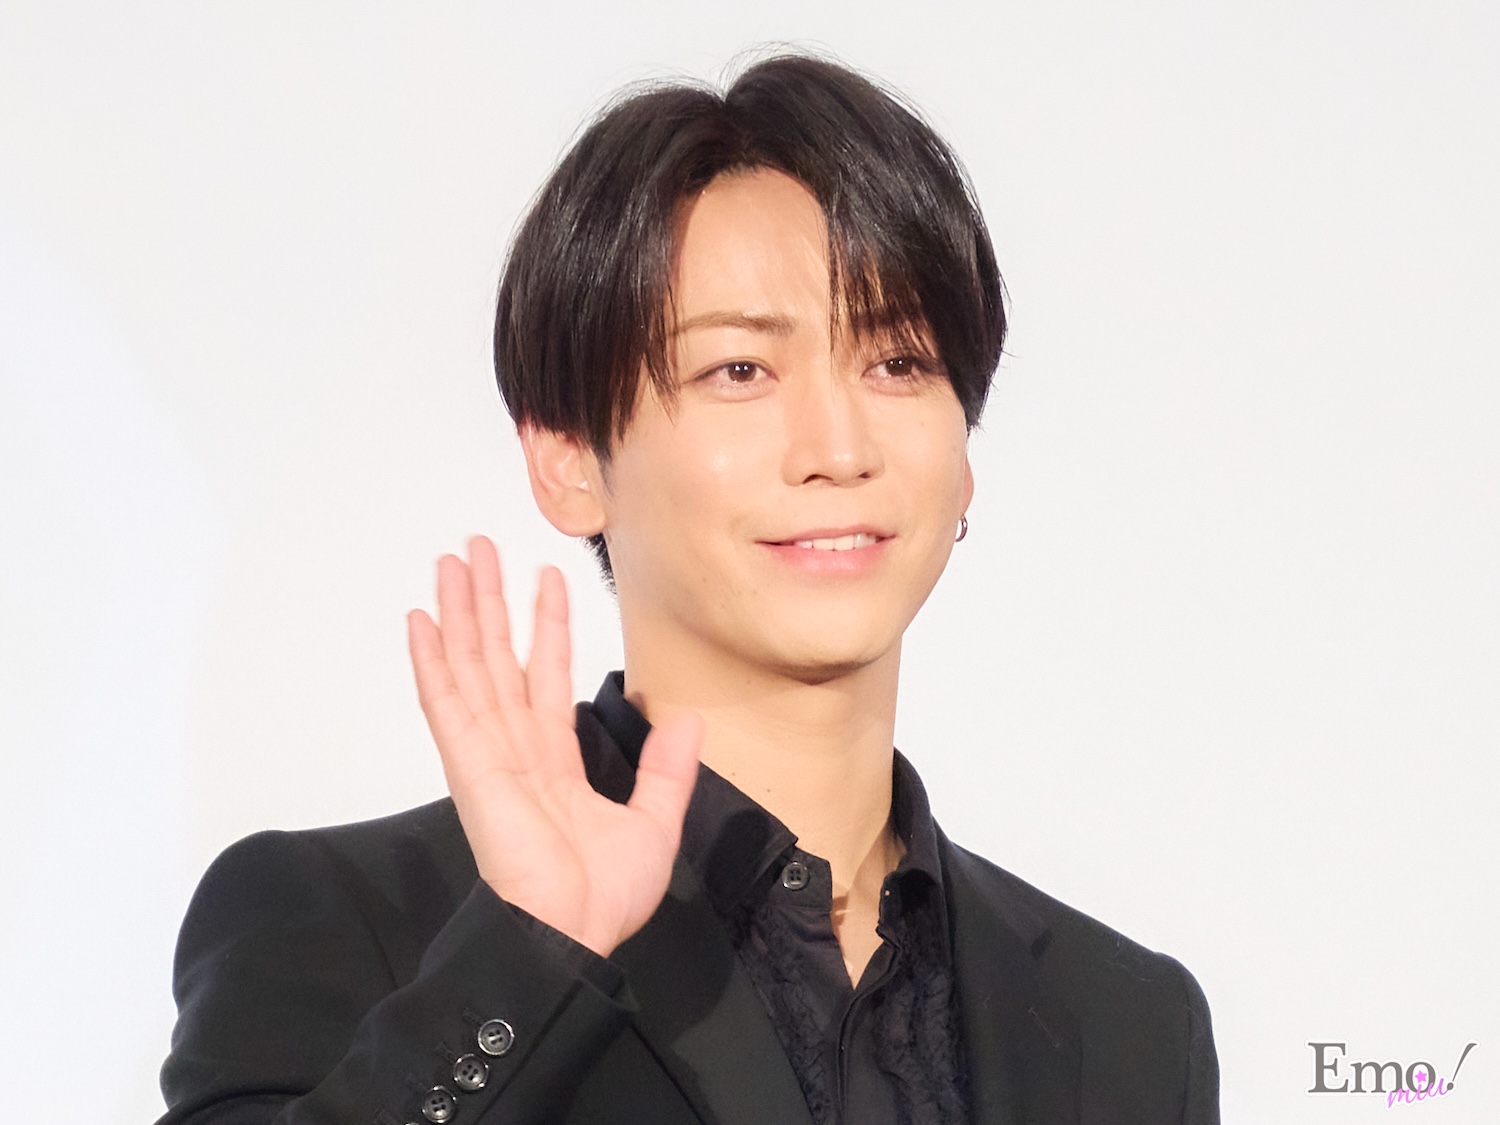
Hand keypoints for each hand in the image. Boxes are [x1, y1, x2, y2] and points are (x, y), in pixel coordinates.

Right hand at [407, 536, 701, 957]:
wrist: (573, 934)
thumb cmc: (603, 895)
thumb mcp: (654, 821)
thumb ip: (666, 768)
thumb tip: (686, 715)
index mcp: (553, 760)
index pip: (545, 675)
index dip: (545, 626)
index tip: (545, 578)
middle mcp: (514, 748)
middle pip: (497, 658)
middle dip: (490, 603)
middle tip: (478, 549)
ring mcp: (486, 753)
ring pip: (470, 666)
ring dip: (461, 612)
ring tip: (452, 561)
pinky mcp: (469, 765)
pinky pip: (446, 703)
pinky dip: (432, 661)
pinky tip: (422, 620)